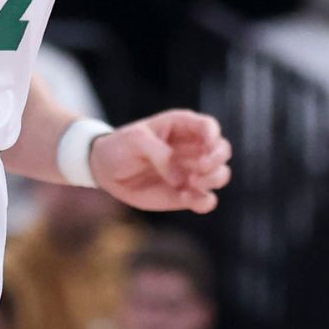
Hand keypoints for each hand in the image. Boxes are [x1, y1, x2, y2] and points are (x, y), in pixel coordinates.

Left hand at [89, 110, 232, 213]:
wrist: (105, 170)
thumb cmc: (121, 147)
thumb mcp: (136, 141)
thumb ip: (161, 154)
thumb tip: (181, 179)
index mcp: (182, 126)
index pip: (209, 127)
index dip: (212, 136)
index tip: (205, 145)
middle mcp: (192, 148)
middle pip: (223, 151)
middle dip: (216, 160)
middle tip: (199, 168)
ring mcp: (190, 172)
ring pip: (221, 175)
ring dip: (211, 181)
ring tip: (188, 184)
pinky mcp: (185, 194)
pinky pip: (207, 200)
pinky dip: (202, 201)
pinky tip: (184, 198)